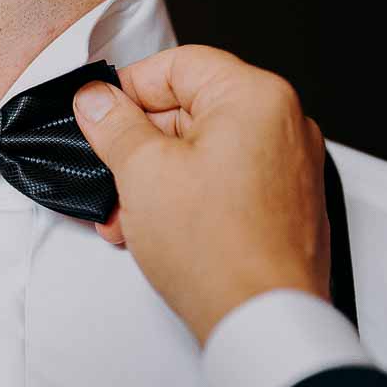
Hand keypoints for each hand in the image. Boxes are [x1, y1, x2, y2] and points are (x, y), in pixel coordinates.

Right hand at [73, 45, 329, 345]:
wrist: (262, 321)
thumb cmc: (218, 251)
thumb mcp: (143, 173)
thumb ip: (114, 125)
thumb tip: (97, 99)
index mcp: (256, 97)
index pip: (180, 65)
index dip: (130, 87)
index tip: (98, 112)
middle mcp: (284, 124)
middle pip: (192, 110)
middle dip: (139, 146)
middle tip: (108, 173)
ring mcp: (290, 168)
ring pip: (204, 152)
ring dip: (156, 180)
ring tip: (126, 216)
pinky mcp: (286, 206)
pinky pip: (226, 183)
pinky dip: (187, 198)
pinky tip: (154, 230)